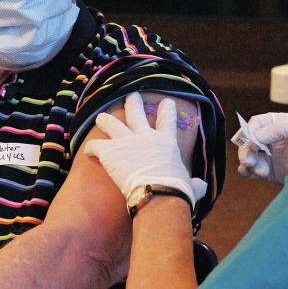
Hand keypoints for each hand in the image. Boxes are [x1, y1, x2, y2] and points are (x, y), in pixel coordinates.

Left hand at [83, 93, 207, 209]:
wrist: (159, 192)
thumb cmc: (177, 190)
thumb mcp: (191, 186)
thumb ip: (194, 184)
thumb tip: (200, 187)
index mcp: (166, 143)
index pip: (167, 121)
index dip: (166, 110)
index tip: (166, 102)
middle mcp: (146, 137)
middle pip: (136, 113)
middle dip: (133, 103)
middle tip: (131, 96)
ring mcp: (126, 142)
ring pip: (111, 123)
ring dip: (105, 120)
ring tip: (100, 116)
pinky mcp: (110, 152)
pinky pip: (96, 146)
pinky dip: (91, 148)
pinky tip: (87, 151)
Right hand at [237, 112, 287, 183]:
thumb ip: (282, 128)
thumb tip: (255, 137)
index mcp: (286, 123)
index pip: (259, 122)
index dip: (252, 132)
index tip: (254, 145)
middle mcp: (277, 138)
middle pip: (250, 139)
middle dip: (247, 149)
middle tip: (250, 161)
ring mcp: (274, 155)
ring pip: (249, 155)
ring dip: (249, 162)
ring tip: (260, 172)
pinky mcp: (272, 172)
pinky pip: (252, 170)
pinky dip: (247, 171)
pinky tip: (252, 174)